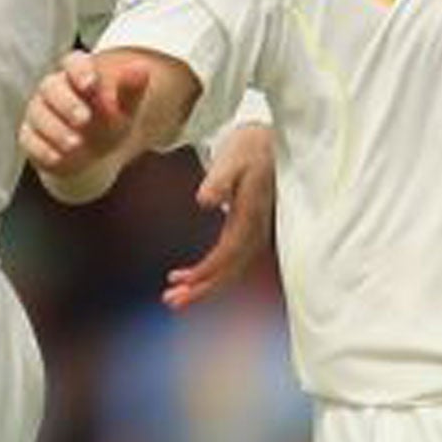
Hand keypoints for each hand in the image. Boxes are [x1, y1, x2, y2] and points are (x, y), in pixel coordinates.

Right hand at [19, 49, 151, 178]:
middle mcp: (54, 89)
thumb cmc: (109, 122)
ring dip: (56, 129)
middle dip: (67, 103)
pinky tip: (58, 158)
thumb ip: (131, 89)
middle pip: (51, 86)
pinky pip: (29, 139)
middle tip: (84, 119)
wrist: (92, 156)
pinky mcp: (30, 135)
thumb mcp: (125, 109)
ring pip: (38, 113)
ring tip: (76, 144)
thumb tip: (142, 68)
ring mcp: (39, 112)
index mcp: (79, 74)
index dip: (80, 70)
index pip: (73, 62)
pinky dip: (42, 149)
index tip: (91, 84)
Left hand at [165, 121, 274, 310]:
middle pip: (230, 269)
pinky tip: (191, 275)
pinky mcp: (249, 229)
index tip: (181, 282)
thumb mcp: (232, 158)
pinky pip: (232, 259)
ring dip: (204, 284)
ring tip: (174, 295)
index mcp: (251, 216)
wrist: (270, 138)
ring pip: (231, 268)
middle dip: (202, 288)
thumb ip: (218, 180)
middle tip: (171, 302)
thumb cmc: (249, 146)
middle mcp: (256, 229)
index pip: (228, 253)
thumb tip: (204, 201)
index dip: (206, 271)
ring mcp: (255, 231)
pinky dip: (212, 272)